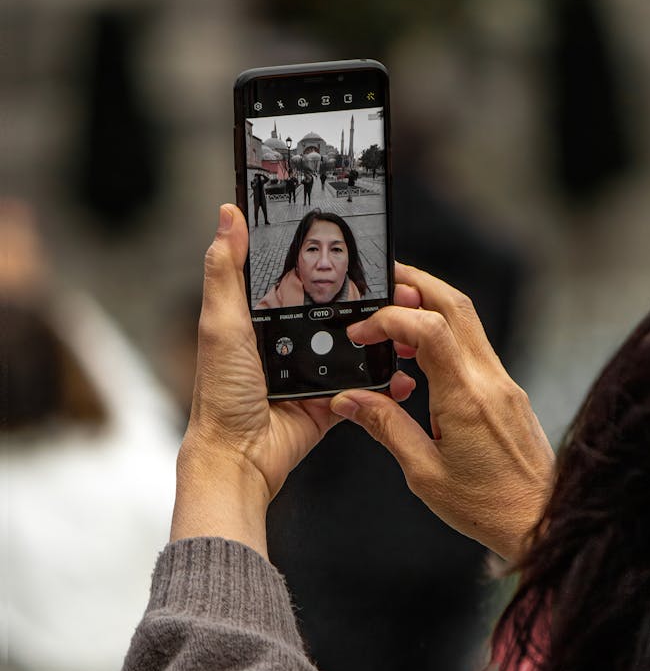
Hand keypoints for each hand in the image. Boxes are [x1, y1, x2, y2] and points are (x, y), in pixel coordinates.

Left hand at [172, 206, 413, 551]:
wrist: (240, 456)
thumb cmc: (221, 394)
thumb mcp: (220, 322)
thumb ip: (227, 270)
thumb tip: (229, 214)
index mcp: (259, 319)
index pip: (296, 279)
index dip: (323, 262)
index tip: (355, 245)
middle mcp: (287, 342)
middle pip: (333, 311)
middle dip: (366, 300)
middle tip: (397, 286)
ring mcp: (311, 372)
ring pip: (354, 347)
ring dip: (381, 337)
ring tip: (408, 322)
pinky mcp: (330, 401)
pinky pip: (363, 387)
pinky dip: (383, 381)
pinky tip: (401, 370)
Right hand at [330, 263, 554, 562]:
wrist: (540, 522)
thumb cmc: (488, 507)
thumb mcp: (423, 472)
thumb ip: (385, 427)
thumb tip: (349, 400)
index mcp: (466, 400)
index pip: (429, 328)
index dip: (390, 318)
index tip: (362, 333)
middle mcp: (489, 383)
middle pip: (455, 305)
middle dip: (415, 283)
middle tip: (380, 281)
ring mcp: (504, 384)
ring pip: (467, 322)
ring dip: (429, 307)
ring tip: (392, 321)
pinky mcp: (509, 393)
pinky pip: (474, 348)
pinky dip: (443, 337)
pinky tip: (418, 357)